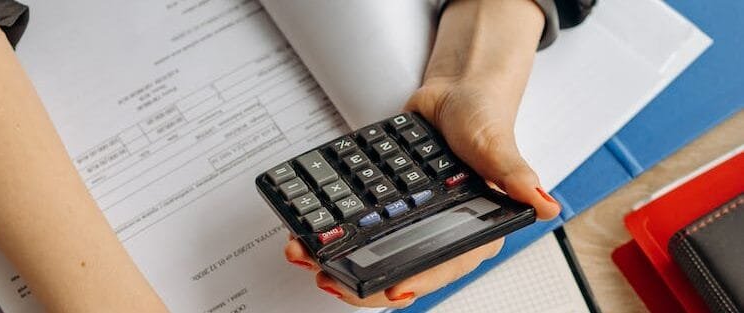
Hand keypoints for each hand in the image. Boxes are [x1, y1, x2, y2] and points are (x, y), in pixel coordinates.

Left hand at [283, 0, 558, 307]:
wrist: (454, 91)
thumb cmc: (483, 118)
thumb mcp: (497, 144)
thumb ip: (516, 176)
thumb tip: (545, 204)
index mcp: (475, 228)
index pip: (444, 265)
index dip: (417, 281)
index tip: (390, 291)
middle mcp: (441, 230)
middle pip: (401, 268)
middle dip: (362, 281)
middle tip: (330, 280)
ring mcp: (412, 219)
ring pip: (375, 252)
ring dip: (339, 260)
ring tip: (307, 257)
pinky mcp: (388, 204)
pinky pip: (360, 224)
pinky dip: (334, 231)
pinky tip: (308, 233)